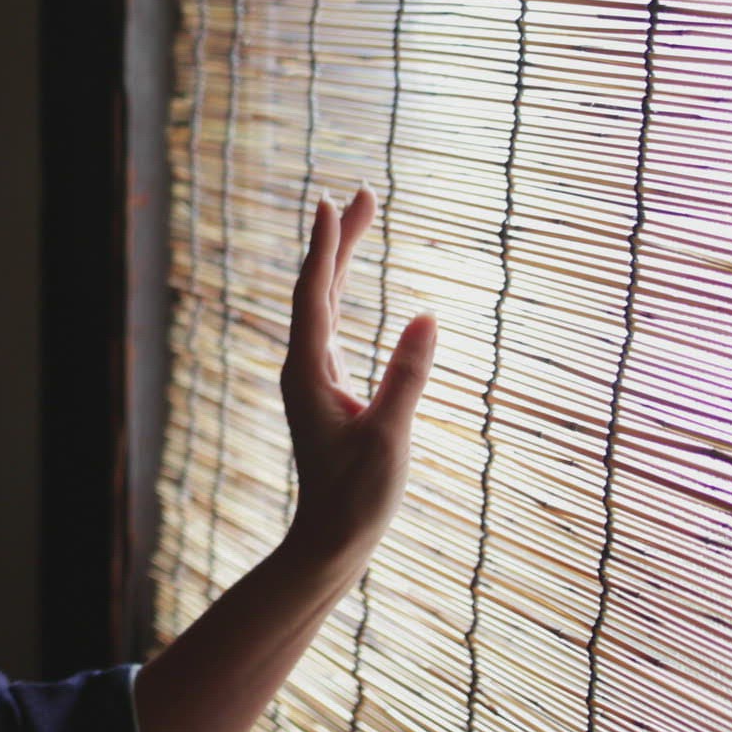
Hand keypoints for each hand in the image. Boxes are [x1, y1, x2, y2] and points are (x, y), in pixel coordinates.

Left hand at [276, 185, 437, 570]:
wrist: (332, 539)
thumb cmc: (358, 496)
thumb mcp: (390, 436)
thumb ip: (408, 376)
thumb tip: (427, 316)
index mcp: (309, 373)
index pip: (316, 296)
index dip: (325, 247)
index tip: (330, 202)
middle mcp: (305, 367)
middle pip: (321, 289)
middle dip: (340, 239)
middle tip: (362, 192)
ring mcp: (314, 377)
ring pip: (327, 304)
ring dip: (342, 260)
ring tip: (360, 219)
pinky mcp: (328, 389)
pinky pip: (332, 324)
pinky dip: (342, 291)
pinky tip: (349, 281)